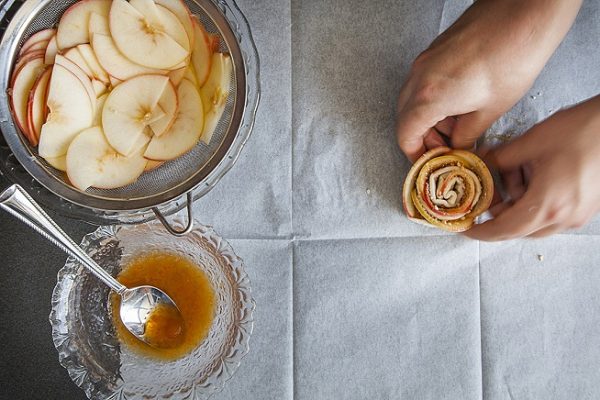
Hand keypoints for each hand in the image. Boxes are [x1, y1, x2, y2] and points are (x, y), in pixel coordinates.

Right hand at [396, 0, 582, 161]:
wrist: (524, 15)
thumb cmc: (513, 56)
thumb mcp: (491, 109)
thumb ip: (467, 134)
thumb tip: (459, 144)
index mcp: (429, 97)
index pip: (405, 135)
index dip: (415, 153)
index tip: (427, 162)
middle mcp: (420, 77)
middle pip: (404, 117)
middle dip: (421, 137)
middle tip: (443, 148)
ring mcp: (425, 61)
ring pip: (412, 99)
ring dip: (428, 118)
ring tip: (456, 126)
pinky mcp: (435, 50)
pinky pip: (423, 82)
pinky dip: (433, 99)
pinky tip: (458, 103)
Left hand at [466, 95, 599, 240]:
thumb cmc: (582, 130)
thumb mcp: (530, 143)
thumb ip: (498, 159)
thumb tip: (477, 162)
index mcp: (547, 205)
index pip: (504, 230)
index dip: (481, 231)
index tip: (466, 227)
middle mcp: (564, 217)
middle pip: (518, 228)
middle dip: (499, 212)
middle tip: (488, 190)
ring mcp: (578, 215)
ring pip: (535, 221)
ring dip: (518, 203)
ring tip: (516, 171)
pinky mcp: (586, 207)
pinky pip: (552, 213)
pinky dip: (536, 200)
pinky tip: (534, 173)